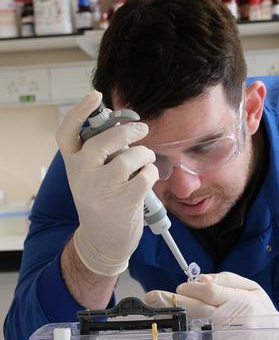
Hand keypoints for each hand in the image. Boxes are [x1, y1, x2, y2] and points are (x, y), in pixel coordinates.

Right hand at [56, 91, 157, 276]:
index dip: (79, 112)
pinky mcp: (125, 201)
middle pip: (102, 141)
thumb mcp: (90, 178)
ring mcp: (103, 189)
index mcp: (73, 167)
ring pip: (128, 158)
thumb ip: (99, 155)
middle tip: (142, 128)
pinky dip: (151, 172)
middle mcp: (83, 176)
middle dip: (126, 130)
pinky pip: (144, 175)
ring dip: (143, 154)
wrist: (103, 243)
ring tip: (145, 160)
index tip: (95, 96)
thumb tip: (121, 124)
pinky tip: (148, 177)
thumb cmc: (102, 203)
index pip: (67, 134)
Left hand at [144, 272, 278, 339]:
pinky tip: (170, 324)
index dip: (191, 288)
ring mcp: (223, 337)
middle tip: (153, 296)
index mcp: (239, 302)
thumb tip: (199, 280)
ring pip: (191, 323)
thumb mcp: (251, 287)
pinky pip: (195, 337)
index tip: (181, 285)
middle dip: (171, 300)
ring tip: (155, 307)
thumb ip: (225, 280)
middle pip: (194, 308)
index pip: (208, 292)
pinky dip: (181, 330)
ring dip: (172, 315)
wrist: (277, 339)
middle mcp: (230, 320)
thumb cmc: (262, 311)